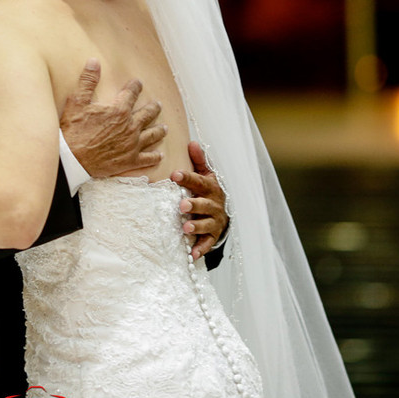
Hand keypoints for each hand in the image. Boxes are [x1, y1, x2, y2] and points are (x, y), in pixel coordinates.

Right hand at [60, 59, 165, 177]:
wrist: (72, 160)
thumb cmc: (73, 131)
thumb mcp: (77, 102)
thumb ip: (87, 81)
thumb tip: (94, 62)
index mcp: (119, 110)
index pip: (132, 93)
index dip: (135, 86)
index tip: (138, 83)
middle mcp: (130, 126)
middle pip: (148, 113)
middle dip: (154, 108)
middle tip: (157, 105)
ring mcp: (132, 145)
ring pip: (152, 135)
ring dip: (159, 130)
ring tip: (164, 128)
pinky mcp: (130, 161)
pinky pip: (148, 158)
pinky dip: (155, 156)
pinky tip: (160, 155)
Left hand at [172, 141, 227, 260]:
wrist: (224, 213)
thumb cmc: (208, 191)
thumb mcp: (206, 174)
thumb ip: (199, 160)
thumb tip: (192, 142)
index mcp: (211, 187)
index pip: (199, 181)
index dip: (188, 178)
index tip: (174, 174)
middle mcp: (215, 204)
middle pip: (204, 204)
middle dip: (194, 205)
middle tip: (181, 205)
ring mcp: (215, 221)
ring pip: (207, 224)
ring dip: (196, 226)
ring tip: (186, 228)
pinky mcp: (213, 236)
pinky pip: (207, 243)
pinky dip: (200, 249)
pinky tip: (191, 254)